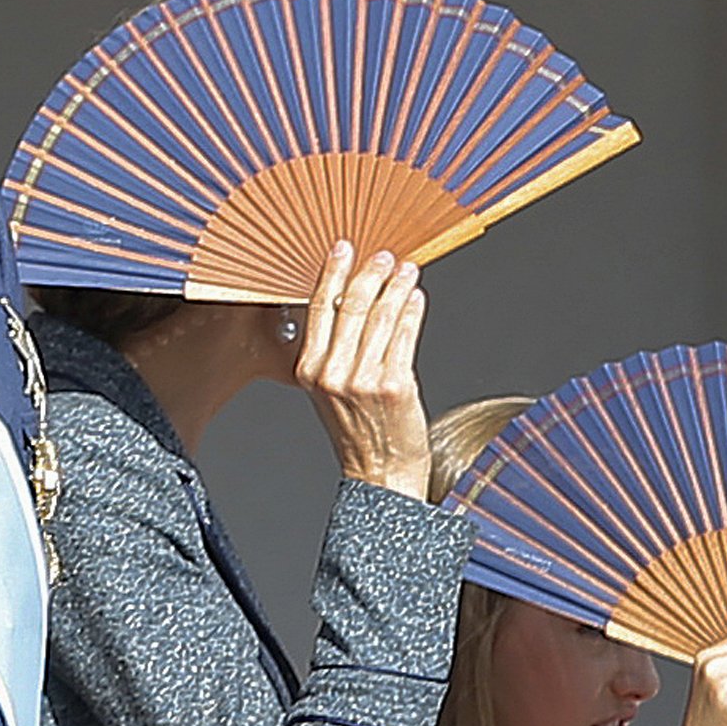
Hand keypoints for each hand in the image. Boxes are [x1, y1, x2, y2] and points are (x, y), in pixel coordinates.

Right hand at [294, 242, 430, 500]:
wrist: (380, 476)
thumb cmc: (360, 432)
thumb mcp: (332, 389)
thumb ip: (337, 349)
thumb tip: (355, 299)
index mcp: (309, 370)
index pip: (319, 309)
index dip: (332, 274)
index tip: (344, 249)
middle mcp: (331, 373)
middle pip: (349, 306)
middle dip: (369, 274)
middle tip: (384, 255)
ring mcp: (362, 379)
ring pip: (379, 316)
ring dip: (396, 287)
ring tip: (407, 269)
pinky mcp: (393, 385)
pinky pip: (403, 336)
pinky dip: (412, 311)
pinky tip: (417, 298)